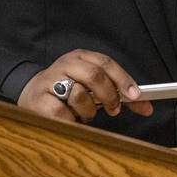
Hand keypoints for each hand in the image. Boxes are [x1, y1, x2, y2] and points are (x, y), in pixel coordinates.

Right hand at [17, 49, 155, 122]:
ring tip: (85, 114)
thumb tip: (146, 107)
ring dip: (89, 110)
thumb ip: (118, 94)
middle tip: (114, 110)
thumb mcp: (92, 85)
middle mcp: (65, 65)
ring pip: (80, 94)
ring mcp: (50, 81)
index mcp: (80, 57)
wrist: (30, 94)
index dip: (123, 79)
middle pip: (95, 75)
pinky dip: (72, 119)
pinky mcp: (40, 100)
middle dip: (110, 95)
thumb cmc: (68, 90)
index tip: (136, 95)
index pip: (106, 63)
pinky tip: (70, 118)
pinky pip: (63, 113)